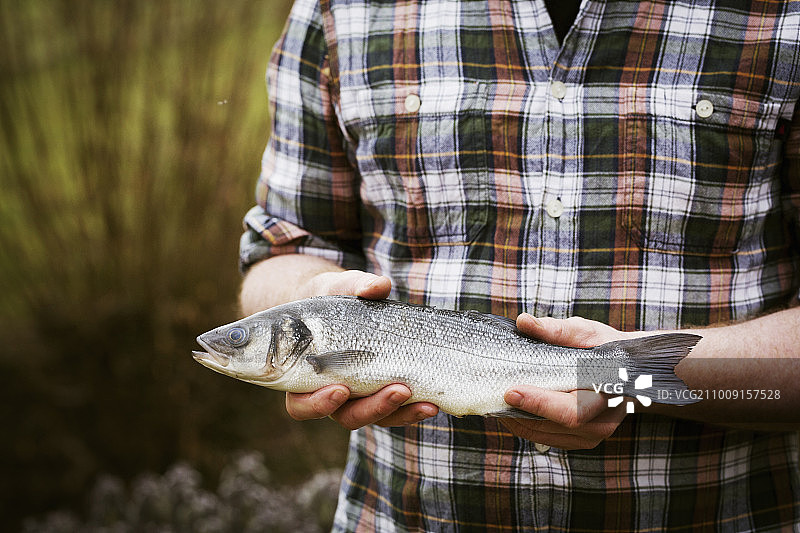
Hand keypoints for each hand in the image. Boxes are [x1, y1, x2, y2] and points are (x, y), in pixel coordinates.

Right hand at [285, 269, 438, 427]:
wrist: (348, 303)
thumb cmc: (334, 297)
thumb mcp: (341, 286)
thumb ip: (356, 285)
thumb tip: (378, 287)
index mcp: (303, 374)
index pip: (300, 403)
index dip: (317, 404)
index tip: (341, 389)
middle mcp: (329, 392)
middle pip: (345, 416)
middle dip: (373, 408)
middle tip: (398, 390)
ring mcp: (357, 397)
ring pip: (374, 417)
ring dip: (399, 412)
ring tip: (426, 403)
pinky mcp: (380, 395)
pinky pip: (394, 412)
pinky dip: (412, 410)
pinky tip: (432, 403)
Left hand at [500, 314, 634, 448]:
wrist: (629, 370)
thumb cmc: (606, 348)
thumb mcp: (586, 332)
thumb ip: (556, 330)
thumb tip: (523, 321)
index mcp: (606, 393)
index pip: (571, 410)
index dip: (539, 403)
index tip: (510, 391)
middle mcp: (602, 421)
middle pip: (554, 426)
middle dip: (520, 413)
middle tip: (492, 396)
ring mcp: (592, 435)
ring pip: (546, 436)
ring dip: (518, 422)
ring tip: (495, 402)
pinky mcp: (580, 440)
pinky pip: (547, 439)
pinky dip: (525, 426)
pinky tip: (510, 410)